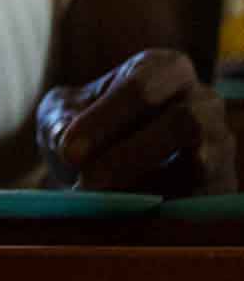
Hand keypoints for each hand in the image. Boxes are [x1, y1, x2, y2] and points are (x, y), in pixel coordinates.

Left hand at [37, 49, 236, 196]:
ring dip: (148, 184)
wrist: (93, 172)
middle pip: (183, 122)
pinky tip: (129, 212)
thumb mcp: (58, 116)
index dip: (106, 119)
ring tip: (103, 199)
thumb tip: (66, 143)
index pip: (143, 86)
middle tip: (86, 181)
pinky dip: (167, 208)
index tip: (68, 150)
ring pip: (201, 164)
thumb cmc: (77, 130)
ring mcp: (220, 143)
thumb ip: (59, 122)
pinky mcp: (223, 184)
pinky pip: (206, 198)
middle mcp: (203, 100)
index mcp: (163, 68)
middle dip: (129, 155)